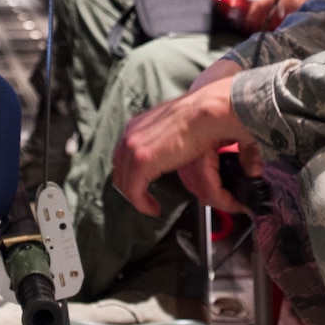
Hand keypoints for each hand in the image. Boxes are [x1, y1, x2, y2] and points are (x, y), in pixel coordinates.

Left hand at [113, 73, 248, 216]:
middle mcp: (130, 135)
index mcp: (136, 126)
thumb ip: (163, 137)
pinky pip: (134, 191)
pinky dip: (142, 204)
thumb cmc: (199, 118)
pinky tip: (154, 209)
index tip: (140, 186)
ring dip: (137, 199)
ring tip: (151, 207)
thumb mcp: (172, 126)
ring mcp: (134, 148)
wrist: (205, 115)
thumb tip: (168, 149)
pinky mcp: (142, 162)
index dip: (130, 175)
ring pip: (125, 183)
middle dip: (131, 188)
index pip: (122, 156)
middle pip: (119, 171)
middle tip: (145, 200)